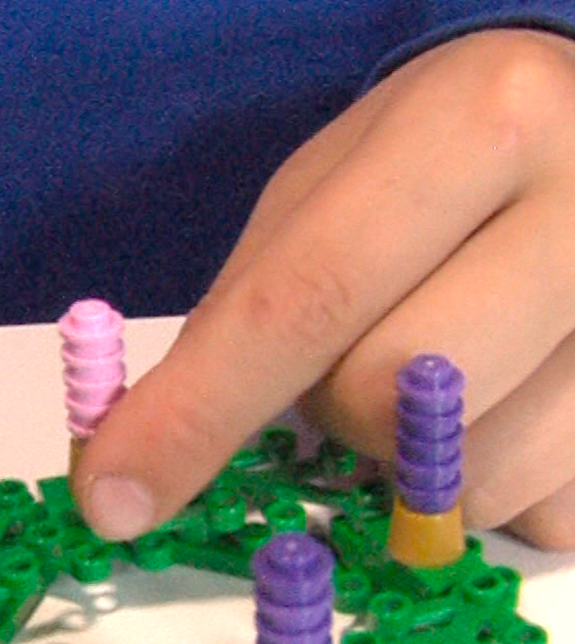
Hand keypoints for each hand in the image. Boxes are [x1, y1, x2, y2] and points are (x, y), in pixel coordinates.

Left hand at [75, 28, 574, 550]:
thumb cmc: (435, 165)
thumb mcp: (326, 193)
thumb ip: (244, 315)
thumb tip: (133, 467)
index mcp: (479, 128)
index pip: (306, 301)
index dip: (196, 414)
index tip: (112, 499)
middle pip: (390, 399)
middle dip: (338, 415)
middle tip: (363, 362)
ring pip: (473, 482)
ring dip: (415, 468)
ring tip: (446, 382)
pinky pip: (548, 515)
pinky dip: (497, 491)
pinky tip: (514, 408)